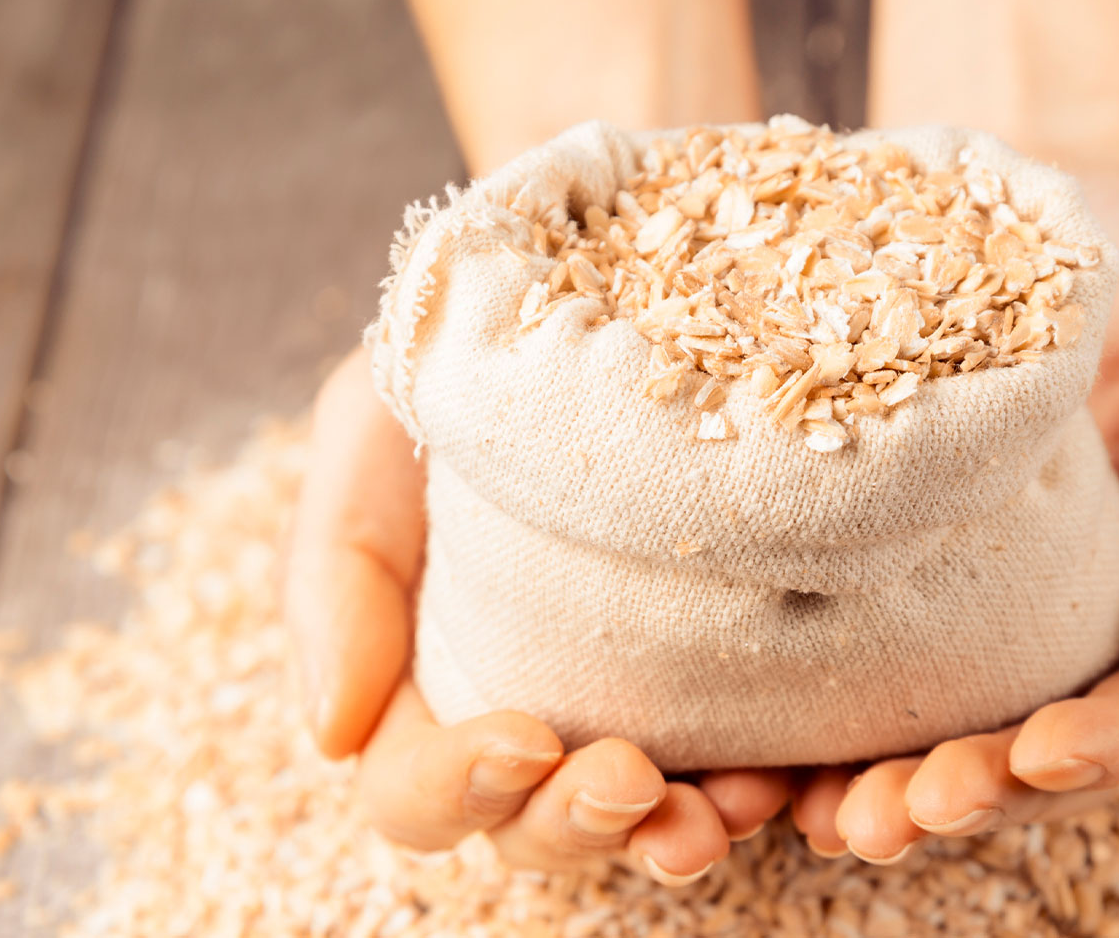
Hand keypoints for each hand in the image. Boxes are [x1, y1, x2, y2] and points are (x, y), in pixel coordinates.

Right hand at [282, 349, 790, 880]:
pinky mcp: (727, 683)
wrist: (601, 282)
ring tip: (728, 806)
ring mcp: (629, 708)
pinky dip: (763, 793)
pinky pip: (744, 773)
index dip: (458, 789)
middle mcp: (524, 713)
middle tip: (633, 777)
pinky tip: (787, 776)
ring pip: (638, 827)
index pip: (416, 790)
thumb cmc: (460, 361)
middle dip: (577, 825)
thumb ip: (335, 567)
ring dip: (674, 835)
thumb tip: (331, 735)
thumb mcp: (368, 429)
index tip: (524, 737)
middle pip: (530, 831)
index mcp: (423, 680)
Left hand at [804, 171, 1118, 861]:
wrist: (1002, 194)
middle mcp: (1093, 617)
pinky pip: (865, 683)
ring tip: (810, 817)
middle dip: (973, 798)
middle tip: (886, 816)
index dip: (1109, 747)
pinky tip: (758, 769)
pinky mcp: (900, 592)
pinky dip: (820, 737)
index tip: (1032, 754)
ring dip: (887, 795)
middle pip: (1048, 756)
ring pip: (951, 742)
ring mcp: (993, 615)